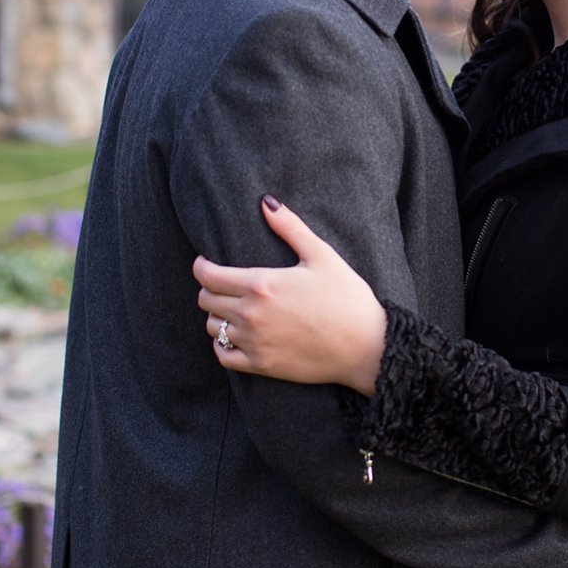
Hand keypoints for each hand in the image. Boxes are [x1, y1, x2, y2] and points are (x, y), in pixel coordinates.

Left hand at [192, 195, 387, 393]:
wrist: (367, 347)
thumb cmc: (347, 298)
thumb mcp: (322, 256)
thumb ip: (290, 227)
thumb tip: (266, 201)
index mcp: (261, 284)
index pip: (208, 276)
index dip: (201, 268)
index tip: (204, 264)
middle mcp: (251, 313)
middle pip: (206, 300)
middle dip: (208, 289)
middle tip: (221, 285)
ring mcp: (254, 341)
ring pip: (213, 327)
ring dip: (217, 316)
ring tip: (231, 309)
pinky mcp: (261, 365)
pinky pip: (223, 355)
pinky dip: (222, 345)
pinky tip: (234, 337)